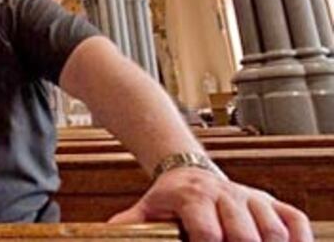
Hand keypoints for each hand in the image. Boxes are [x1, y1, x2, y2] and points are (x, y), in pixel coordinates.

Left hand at [108, 167, 312, 241]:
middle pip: (244, 234)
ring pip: (272, 229)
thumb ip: (128, 223)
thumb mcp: (146, 209)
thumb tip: (108, 231)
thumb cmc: (168, 198)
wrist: (188, 170)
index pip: (208, 232)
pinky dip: (297, 237)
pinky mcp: (269, 201)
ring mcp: (250, 197)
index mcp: (193, 197)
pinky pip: (294, 219)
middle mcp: (225, 194)